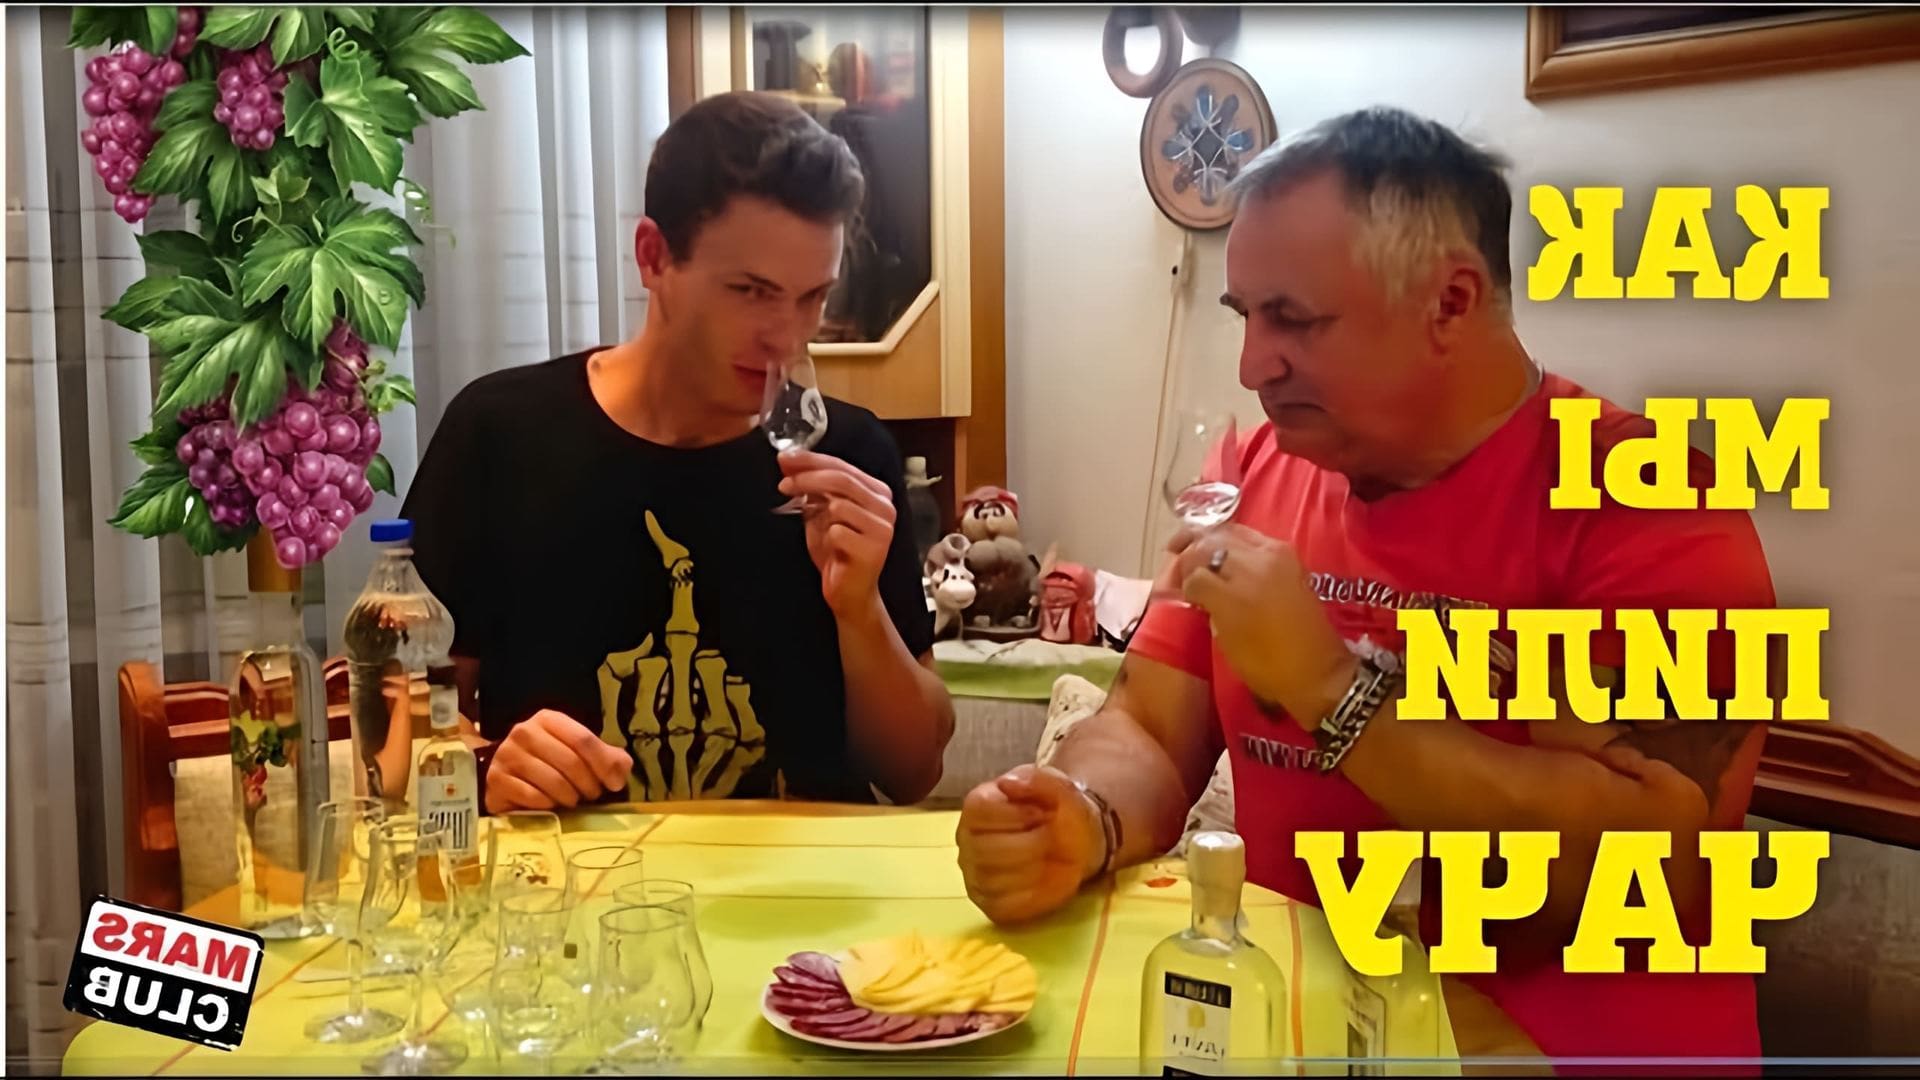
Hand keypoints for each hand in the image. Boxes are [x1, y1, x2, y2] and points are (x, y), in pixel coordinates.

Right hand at [484, 709, 632, 814]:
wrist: (507, 779)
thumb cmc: (549, 764)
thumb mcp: (579, 754)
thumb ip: (606, 757)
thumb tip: (621, 770)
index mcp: (549, 719)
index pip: (584, 739)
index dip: (604, 764)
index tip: (615, 784)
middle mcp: (525, 731)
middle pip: (570, 761)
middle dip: (589, 785)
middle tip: (593, 796)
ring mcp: (507, 755)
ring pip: (553, 781)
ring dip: (570, 797)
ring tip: (573, 801)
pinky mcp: (497, 779)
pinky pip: (533, 797)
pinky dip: (548, 805)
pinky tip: (551, 805)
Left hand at [777, 450, 895, 620]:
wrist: (849, 594)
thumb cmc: (836, 552)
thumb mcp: (821, 513)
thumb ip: (811, 488)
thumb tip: (787, 462)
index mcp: (876, 492)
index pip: (842, 466)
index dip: (811, 460)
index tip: (784, 459)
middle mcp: (885, 506)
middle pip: (841, 479)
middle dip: (807, 478)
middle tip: (784, 483)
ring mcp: (883, 528)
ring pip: (839, 504)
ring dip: (819, 516)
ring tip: (819, 530)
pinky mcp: (874, 549)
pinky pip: (838, 532)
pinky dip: (827, 539)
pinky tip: (833, 550)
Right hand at [956, 764, 1104, 924]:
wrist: (1075, 838)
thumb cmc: (1057, 808)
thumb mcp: (1056, 784)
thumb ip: (1036, 779)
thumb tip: (1007, 783)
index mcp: (976, 806)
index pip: (979, 811)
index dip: (1016, 814)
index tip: (1042, 812)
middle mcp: (967, 843)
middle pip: (986, 851)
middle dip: (1030, 845)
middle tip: (1052, 837)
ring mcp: (976, 876)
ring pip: (994, 881)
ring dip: (1035, 870)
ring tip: (1052, 856)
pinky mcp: (992, 904)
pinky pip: (1005, 908)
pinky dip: (1035, 895)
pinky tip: (1050, 878)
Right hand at [1170, 524, 1356, 728]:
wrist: (1316, 670)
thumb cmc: (1267, 667)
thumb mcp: (1226, 642)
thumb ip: (1209, 608)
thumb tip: (1196, 590)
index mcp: (1234, 597)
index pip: (1193, 574)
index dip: (1181, 582)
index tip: (1178, 591)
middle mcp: (1252, 568)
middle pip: (1206, 544)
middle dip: (1187, 553)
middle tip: (1175, 562)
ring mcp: (1272, 555)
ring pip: (1226, 532)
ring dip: (1206, 540)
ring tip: (1191, 547)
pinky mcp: (1287, 553)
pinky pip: (1250, 535)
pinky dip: (1231, 540)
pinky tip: (1221, 549)